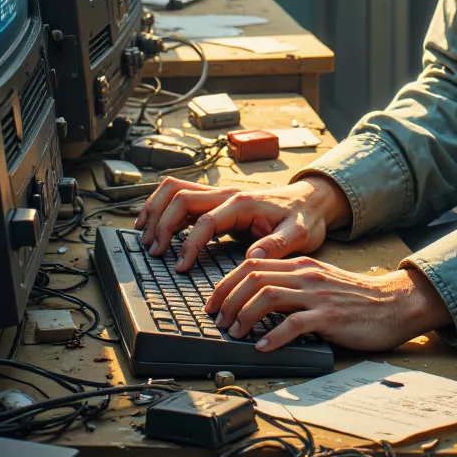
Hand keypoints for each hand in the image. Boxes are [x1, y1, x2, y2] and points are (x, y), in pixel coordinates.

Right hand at [134, 174, 350, 272]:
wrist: (312, 202)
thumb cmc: (304, 219)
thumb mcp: (299, 235)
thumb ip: (277, 245)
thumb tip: (253, 257)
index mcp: (243, 204)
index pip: (205, 221)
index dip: (189, 244)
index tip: (180, 266)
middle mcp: (227, 195)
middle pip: (181, 198)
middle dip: (162, 223)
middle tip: (153, 250)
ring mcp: (219, 196)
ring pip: (176, 190)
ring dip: (156, 209)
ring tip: (145, 234)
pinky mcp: (216, 201)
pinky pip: (182, 196)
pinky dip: (163, 207)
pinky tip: (155, 224)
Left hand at [205, 257, 452, 352]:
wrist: (394, 304)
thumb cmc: (355, 299)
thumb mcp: (318, 283)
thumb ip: (291, 285)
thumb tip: (256, 298)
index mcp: (300, 265)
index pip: (251, 265)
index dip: (226, 284)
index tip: (214, 303)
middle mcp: (305, 275)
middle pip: (253, 278)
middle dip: (228, 300)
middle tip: (219, 320)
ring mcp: (317, 295)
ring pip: (267, 297)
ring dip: (244, 316)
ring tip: (235, 333)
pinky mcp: (329, 317)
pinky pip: (293, 324)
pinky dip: (272, 336)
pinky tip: (262, 347)